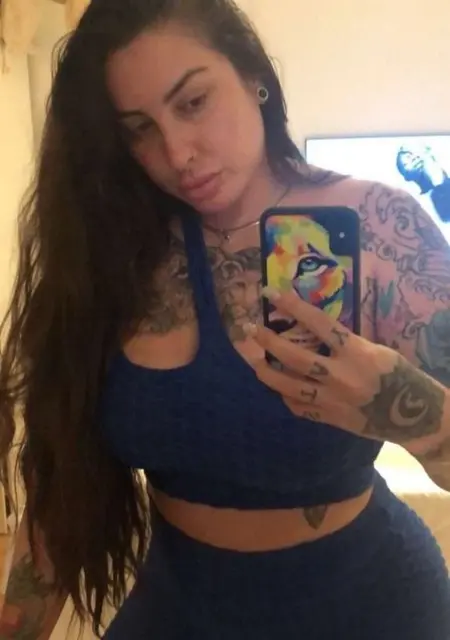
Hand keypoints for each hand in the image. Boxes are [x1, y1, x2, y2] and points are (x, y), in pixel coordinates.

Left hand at [246, 288, 446, 447]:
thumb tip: (313, 328)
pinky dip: (285, 395)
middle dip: (268, 342)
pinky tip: (278, 387)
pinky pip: (298, 407)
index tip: (270, 293)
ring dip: (267, 372)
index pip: (318, 323)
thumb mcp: (375, 350)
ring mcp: (332, 400)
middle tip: (251, 329)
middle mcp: (340, 376)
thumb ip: (345, 342)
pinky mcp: (329, 419)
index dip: (292, 306)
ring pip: (289, 386)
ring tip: (255, 361)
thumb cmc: (397, 375)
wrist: (413, 415)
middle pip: (294, 357)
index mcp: (355, 352)